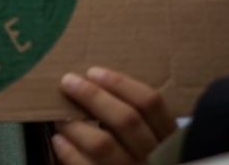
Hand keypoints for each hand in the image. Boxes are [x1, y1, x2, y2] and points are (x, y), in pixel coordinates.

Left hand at [52, 68, 175, 164]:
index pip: (151, 102)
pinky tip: (59, 140)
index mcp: (169, 137)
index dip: (120, 83)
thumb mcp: (146, 136)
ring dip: (76, 125)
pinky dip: (69, 151)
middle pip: (126, 119)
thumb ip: (131, 115)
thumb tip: (91, 82)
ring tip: (60, 116)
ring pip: (103, 144)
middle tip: (68, 82)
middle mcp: (156, 156)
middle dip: (93, 96)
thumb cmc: (135, 154)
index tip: (93, 72)